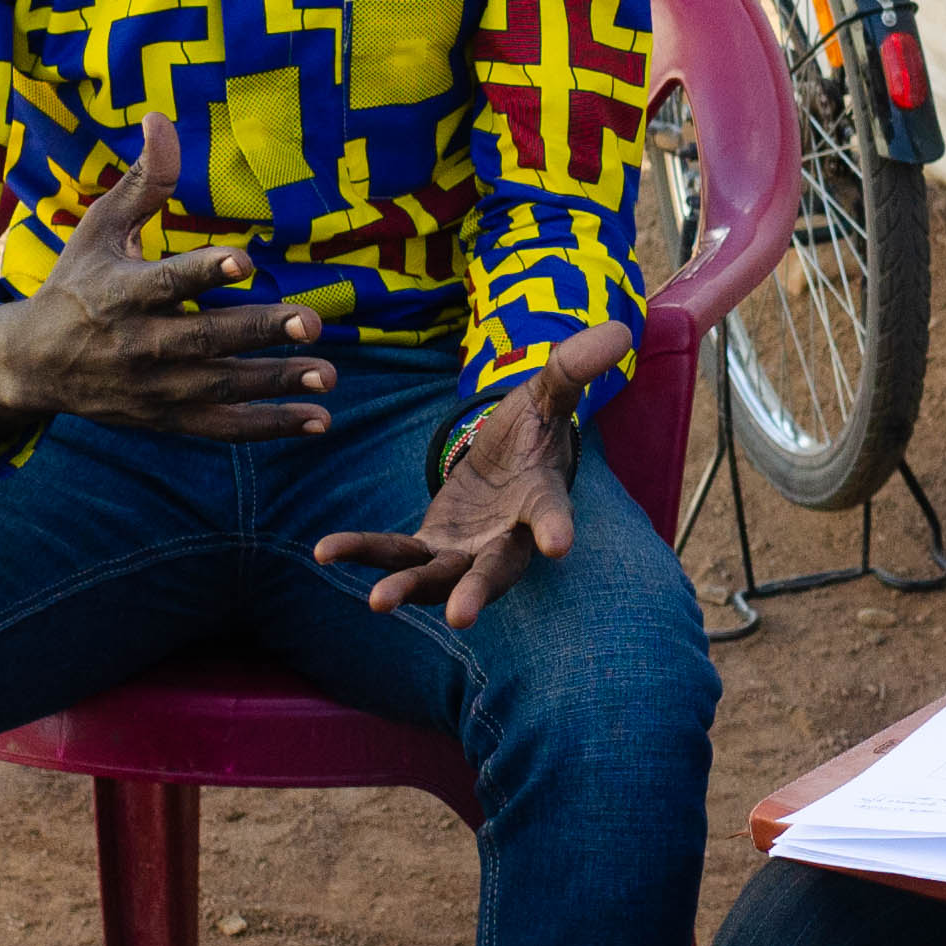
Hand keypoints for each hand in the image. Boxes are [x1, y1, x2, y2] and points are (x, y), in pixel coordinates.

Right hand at [0, 114, 335, 442]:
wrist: (33, 366)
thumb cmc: (76, 284)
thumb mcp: (101, 227)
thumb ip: (145, 179)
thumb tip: (161, 116)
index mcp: (121, 292)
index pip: (167, 282)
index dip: (204, 272)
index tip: (244, 259)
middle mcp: (139, 344)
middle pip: (204, 339)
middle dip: (257, 330)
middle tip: (310, 321)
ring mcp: (155, 387)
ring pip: (221, 386)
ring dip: (277, 382)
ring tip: (330, 371)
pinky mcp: (167, 418)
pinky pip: (223, 427)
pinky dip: (270, 426)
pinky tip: (319, 419)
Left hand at [310, 322, 630, 626]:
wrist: (507, 464)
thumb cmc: (533, 432)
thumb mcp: (547, 395)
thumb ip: (572, 369)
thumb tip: (619, 329)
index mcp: (541, 501)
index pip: (551, 515)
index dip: (554, 528)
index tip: (559, 545)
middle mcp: (505, 538)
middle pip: (494, 570)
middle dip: (478, 592)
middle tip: (461, 616)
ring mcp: (464, 551)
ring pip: (437, 577)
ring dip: (408, 588)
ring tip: (379, 602)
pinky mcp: (429, 547)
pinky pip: (393, 553)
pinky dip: (362, 553)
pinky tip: (326, 551)